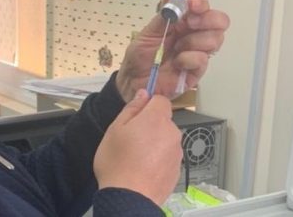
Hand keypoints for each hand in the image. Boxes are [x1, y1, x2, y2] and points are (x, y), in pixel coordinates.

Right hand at [94, 89, 182, 204]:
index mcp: (157, 119)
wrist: (129, 198)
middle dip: (150, 126)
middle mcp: (172, 133)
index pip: (161, 100)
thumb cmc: (117, 162)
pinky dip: (158, 160)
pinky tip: (144, 169)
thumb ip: (131, 108)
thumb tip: (143, 94)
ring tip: (136, 158)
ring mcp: (177, 153)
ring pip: (166, 140)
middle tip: (130, 139)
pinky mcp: (177, 170)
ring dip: (155, 143)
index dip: (148, 105)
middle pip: (163, 121)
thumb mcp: (115, 129)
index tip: (136, 116)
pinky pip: (167, 157)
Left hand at [116, 0, 229, 101]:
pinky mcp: (197, 71)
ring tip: (176, 48)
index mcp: (184, 21)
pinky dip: (189, 59)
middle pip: (219, 21)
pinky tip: (177, 63)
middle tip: (189, 24)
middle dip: (207, 19)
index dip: (201, 3)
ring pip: (215, 39)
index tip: (192, 4)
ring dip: (194, 40)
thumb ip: (163, 12)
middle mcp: (195, 34)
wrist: (133, 81)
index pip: (203, 6)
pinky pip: (203, 59)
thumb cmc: (140, 56)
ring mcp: (198, 52)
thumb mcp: (148, 31)